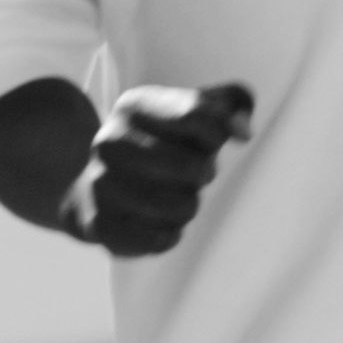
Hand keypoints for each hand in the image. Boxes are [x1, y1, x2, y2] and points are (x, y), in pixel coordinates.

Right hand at [70, 82, 254, 255]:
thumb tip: (244, 131)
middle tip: (194, 174)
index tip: (212, 140)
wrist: (100, 184)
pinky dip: (169, 235)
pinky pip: (155, 239)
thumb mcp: (196, 111)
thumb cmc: (163, 144)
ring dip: (188, 206)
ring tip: (176, 198)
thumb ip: (233, 104)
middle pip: (190, 166)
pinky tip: (161, 223)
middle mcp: (109, 141)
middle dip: (203, 173)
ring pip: (177, 206)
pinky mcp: (99, 224)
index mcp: (134, 106)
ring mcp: (100, 183)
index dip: (216, 133)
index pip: (195, 115)